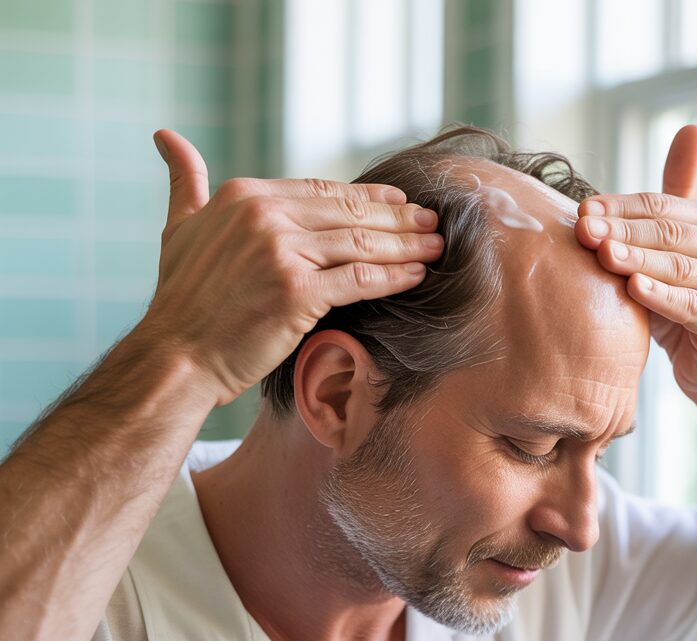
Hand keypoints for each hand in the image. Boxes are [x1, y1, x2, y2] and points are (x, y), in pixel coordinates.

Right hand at [142, 130, 443, 405]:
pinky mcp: (297, 292)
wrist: (177, 356)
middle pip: (349, 213)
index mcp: (244, 195)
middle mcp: (264, 216)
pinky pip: (360, 280)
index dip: (367, 196)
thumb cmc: (180, 300)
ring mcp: (282, 253)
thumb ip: (186, 183)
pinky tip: (418, 276)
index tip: (399, 202)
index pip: (322, 190)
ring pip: (361, 244)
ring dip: (407, 245)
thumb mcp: (178, 228)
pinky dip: (394, 277)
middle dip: (398, 218)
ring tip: (437, 246)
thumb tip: (168, 138)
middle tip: (434, 222)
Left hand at [575, 125, 696, 407]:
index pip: (659, 205)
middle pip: (667, 232)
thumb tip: (691, 127)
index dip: (619, 206)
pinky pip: (690, 307)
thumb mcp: (671, 253)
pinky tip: (634, 288)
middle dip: (621, 229)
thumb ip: (668, 204)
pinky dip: (661, 297)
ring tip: (603, 253)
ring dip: (638, 258)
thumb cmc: (685, 305)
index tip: (582, 210)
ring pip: (678, 267)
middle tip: (582, 229)